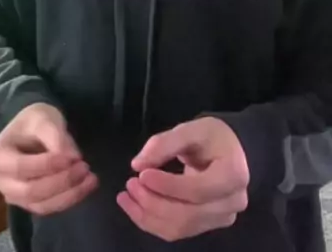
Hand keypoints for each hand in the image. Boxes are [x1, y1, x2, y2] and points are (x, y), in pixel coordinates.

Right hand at [0, 102, 97, 213]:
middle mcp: (1, 181)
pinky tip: (86, 186)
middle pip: (30, 191)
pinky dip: (69, 199)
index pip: (20, 167)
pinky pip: (49, 208)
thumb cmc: (33, 121)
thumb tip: (73, 157)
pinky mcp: (30, 203)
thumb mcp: (43, 118)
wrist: (31, 129)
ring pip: (42, 205)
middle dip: (61, 182)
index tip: (73, 157)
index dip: (47, 165)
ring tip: (91, 178)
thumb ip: (55, 136)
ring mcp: (14, 196)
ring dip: (69, 194)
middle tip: (85, 167)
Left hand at [117, 117, 248, 240]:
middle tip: (130, 184)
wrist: (230, 150)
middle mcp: (232, 202)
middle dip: (153, 202)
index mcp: (232, 175)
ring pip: (180, 227)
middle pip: (187, 214)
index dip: (167, 186)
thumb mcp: (191, 129)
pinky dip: (153, 222)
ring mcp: (222, 218)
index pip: (197, 190)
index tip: (142, 174)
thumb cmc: (212, 137)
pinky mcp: (208, 225)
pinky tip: (135, 208)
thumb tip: (138, 164)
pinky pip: (179, 231)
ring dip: (148, 215)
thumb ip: (164, 144)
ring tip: (126, 197)